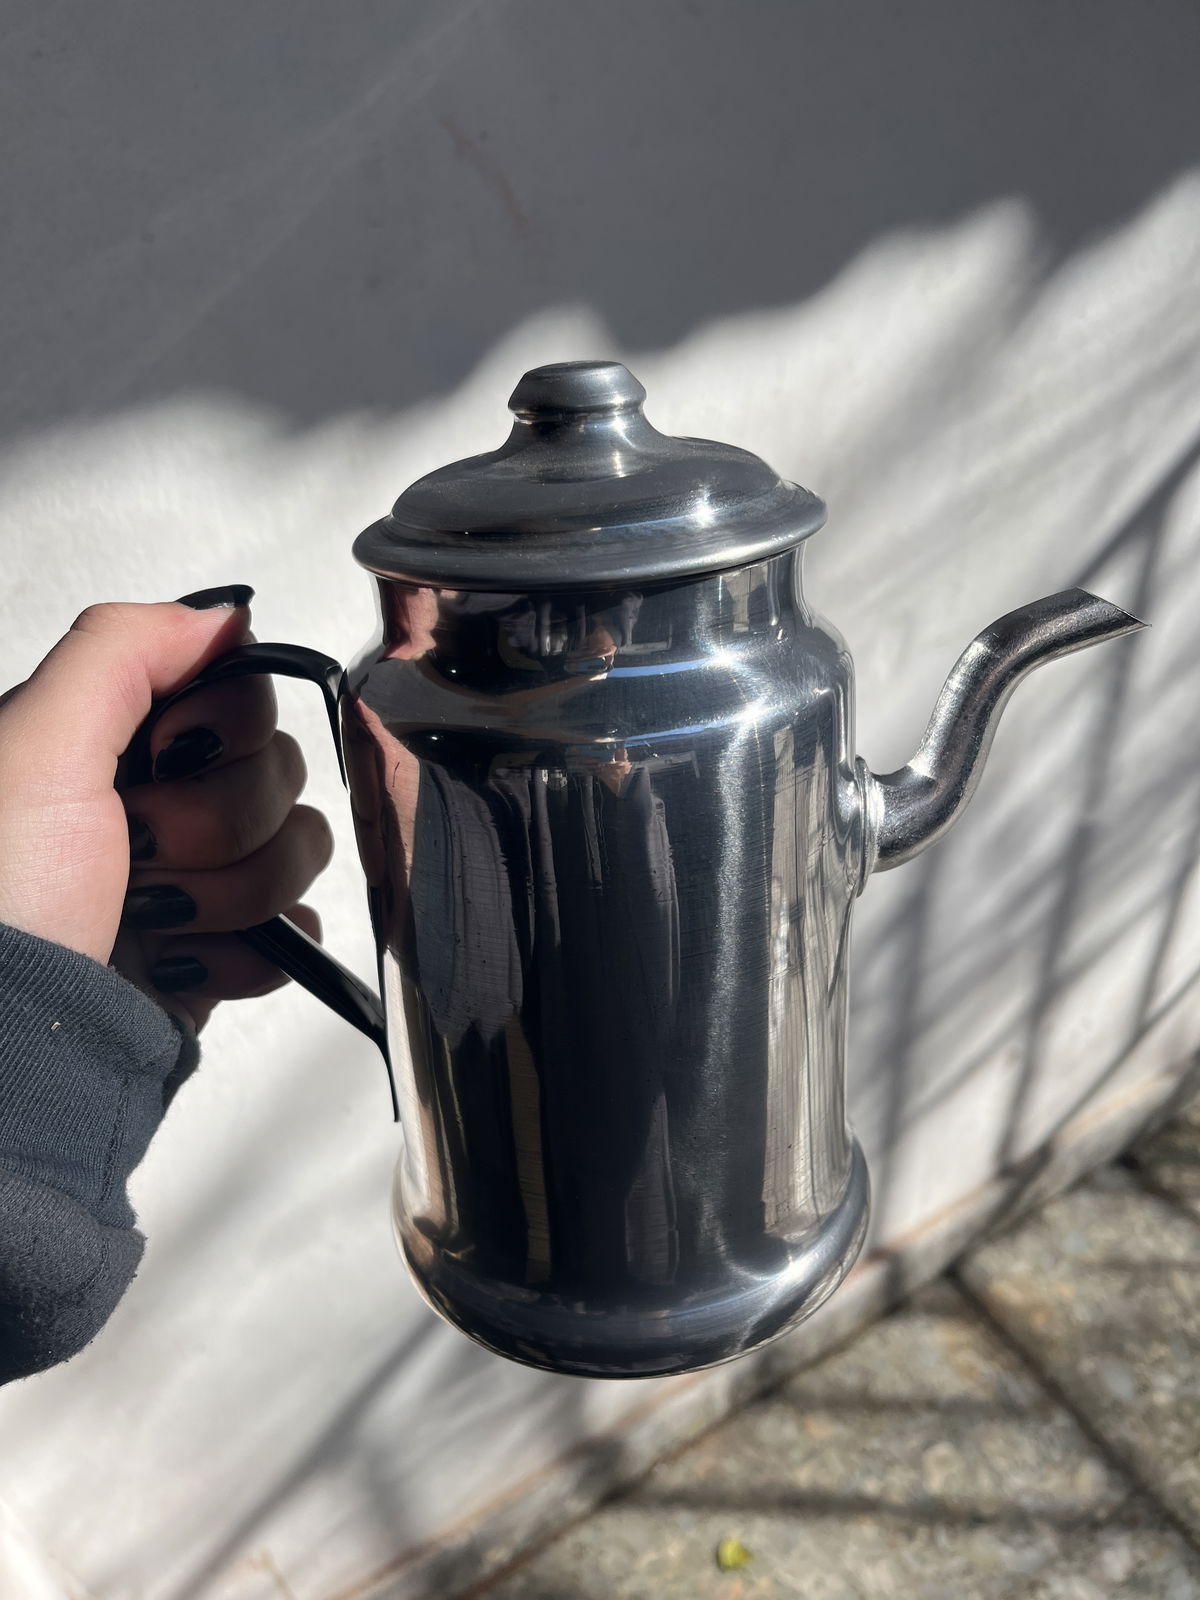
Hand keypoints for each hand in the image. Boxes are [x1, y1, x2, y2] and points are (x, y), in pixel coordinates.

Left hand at [0, 587, 330, 1031]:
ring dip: (229, 894)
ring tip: (150, 919)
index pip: (242, 691)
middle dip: (215, 822)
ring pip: (298, 849)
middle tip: (136, 852)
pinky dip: (247, 954)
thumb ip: (123, 648)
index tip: (157, 759)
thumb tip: (222, 613)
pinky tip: (182, 962)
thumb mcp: (33, 744)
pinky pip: (297, 930)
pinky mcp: (222, 949)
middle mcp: (158, 798)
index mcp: (115, 738)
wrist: (10, 1052)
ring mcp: (196, 876)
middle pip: (278, 772)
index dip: (221, 728)